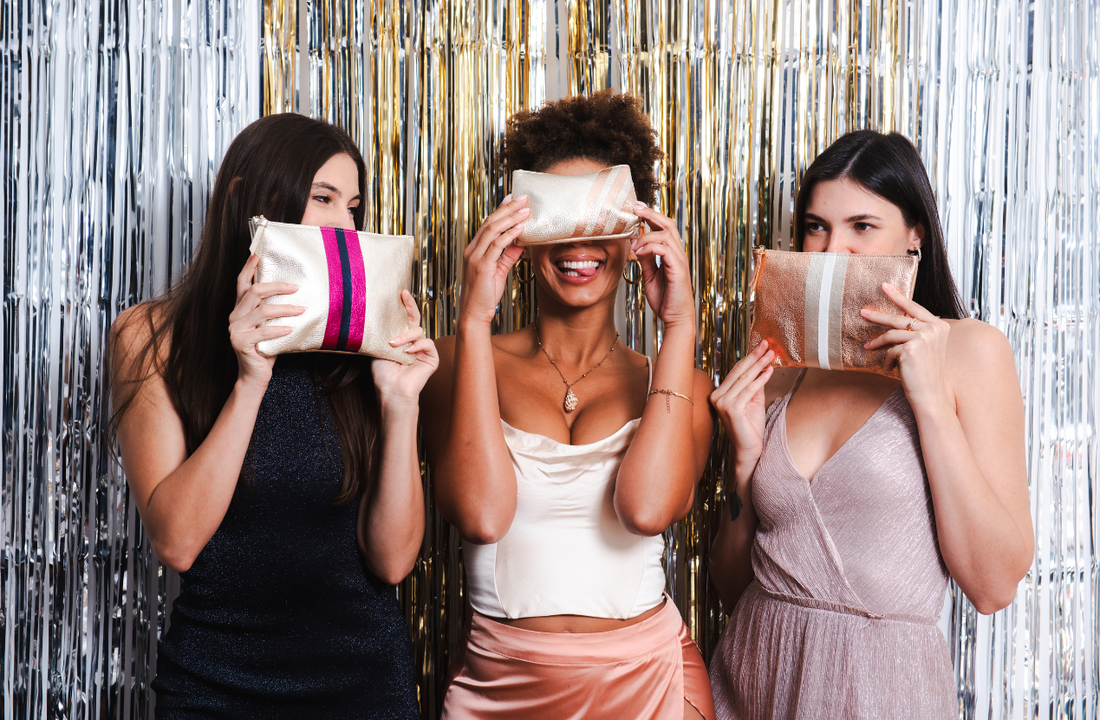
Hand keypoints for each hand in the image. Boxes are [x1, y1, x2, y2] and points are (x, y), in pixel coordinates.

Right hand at [228, 254, 302, 389]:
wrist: (255, 376)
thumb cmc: (265, 350)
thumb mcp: (270, 327)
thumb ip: (274, 311)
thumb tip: (297, 293)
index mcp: (240, 310)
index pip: (242, 283)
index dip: (249, 267)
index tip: (259, 253)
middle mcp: (234, 317)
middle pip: (253, 292)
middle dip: (276, 286)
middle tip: (296, 287)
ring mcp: (235, 330)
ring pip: (261, 311)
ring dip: (284, 309)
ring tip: (301, 309)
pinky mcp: (240, 343)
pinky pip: (262, 332)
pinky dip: (278, 329)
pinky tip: (291, 328)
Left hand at [372, 290, 438, 403]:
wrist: (391, 389)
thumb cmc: (383, 373)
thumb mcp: (378, 348)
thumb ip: (383, 333)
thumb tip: (378, 317)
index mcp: (401, 339)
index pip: (404, 319)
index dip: (404, 306)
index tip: (400, 293)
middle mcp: (413, 342)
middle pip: (414, 319)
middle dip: (410, 306)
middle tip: (404, 295)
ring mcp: (422, 350)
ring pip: (418, 331)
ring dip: (405, 336)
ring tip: (394, 344)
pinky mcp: (431, 358)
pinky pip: (427, 343)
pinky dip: (417, 345)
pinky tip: (408, 352)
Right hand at [460, 195, 527, 324]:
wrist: (474, 314)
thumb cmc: (485, 296)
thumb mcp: (499, 271)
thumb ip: (508, 255)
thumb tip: (520, 242)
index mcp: (474, 250)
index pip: (487, 224)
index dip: (500, 209)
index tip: (512, 198)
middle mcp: (472, 250)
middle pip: (490, 222)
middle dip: (508, 208)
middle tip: (523, 198)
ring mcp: (475, 257)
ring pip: (492, 230)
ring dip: (511, 217)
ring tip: (526, 210)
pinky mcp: (482, 266)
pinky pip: (497, 245)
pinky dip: (510, 234)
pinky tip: (521, 228)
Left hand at [631, 204, 695, 327]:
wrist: (675, 318)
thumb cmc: (665, 299)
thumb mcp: (650, 275)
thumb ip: (646, 259)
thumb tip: (636, 244)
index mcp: (672, 253)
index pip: (664, 227)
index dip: (651, 216)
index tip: (637, 208)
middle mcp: (678, 253)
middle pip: (668, 224)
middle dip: (651, 213)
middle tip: (635, 208)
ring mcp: (680, 260)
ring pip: (665, 234)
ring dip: (646, 235)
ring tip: (633, 245)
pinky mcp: (678, 269)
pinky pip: (665, 249)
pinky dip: (650, 247)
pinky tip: (639, 252)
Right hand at [710, 340, 774, 476]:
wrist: (749, 450)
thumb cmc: (750, 427)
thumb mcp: (753, 401)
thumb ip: (755, 384)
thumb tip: (763, 365)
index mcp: (719, 394)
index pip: (735, 371)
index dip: (749, 357)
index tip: (761, 346)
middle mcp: (717, 397)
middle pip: (739, 372)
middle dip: (755, 357)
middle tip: (767, 344)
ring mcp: (722, 403)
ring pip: (744, 379)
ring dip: (760, 365)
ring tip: (772, 355)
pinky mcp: (731, 409)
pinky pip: (749, 390)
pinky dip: (760, 379)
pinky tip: (769, 371)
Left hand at [862, 283, 951, 409]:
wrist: (931, 395)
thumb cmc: (925, 373)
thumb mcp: (925, 347)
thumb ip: (916, 331)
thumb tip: (892, 320)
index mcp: (940, 325)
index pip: (915, 307)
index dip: (898, 296)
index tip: (884, 286)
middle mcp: (934, 329)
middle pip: (899, 318)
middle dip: (878, 315)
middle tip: (863, 312)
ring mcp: (923, 338)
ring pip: (891, 334)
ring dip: (877, 342)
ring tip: (867, 347)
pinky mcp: (911, 349)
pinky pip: (890, 350)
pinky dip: (886, 360)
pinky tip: (889, 368)